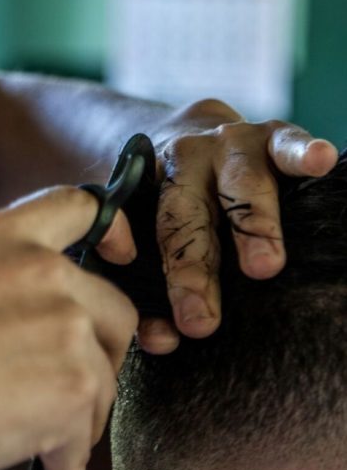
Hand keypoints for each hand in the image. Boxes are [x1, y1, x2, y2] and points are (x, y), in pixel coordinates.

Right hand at [0, 187, 137, 469]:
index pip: (80, 208)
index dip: (114, 232)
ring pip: (101, 385)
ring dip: (75, 424)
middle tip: (66, 394)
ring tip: (42, 452)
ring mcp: (62, 329)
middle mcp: (43, 273)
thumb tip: (15, 335)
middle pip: (112, 314)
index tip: (120, 256)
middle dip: (96, 360)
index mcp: (3, 238)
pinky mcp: (68, 391)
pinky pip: (82, 443)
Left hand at [139, 99, 337, 353]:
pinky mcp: (272, 134)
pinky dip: (304, 152)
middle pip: (186, 218)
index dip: (164, 286)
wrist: (187, 129)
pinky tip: (321, 160)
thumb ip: (150, 282)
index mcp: (147, 188)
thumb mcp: (150, 227)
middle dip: (194, 269)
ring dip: (252, 225)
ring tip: (263, 265)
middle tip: (203, 320)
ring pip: (239, 183)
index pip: (152, 241)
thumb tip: (161, 341)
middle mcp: (183, 163)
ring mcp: (228, 145)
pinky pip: (288, 142)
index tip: (175, 330)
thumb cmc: (172, 199)